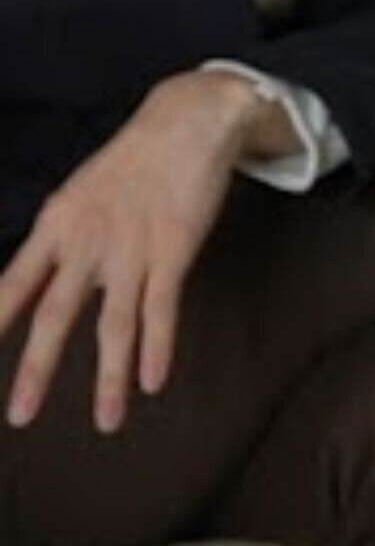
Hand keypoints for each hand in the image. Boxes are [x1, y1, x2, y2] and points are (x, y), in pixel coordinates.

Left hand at [0, 70, 264, 433]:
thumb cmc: (133, 161)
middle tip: (20, 416)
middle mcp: (87, 241)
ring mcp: (131, 249)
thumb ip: (63, 239)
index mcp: (57, 224)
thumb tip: (43, 280)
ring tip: (106, 422)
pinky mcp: (173, 251)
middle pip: (55, 315)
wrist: (186, 123)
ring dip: (109, 379)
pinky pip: (161, 309)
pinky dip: (157, 348)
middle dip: (36, 369)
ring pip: (115, 325)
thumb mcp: (80, 193)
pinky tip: (154, 381)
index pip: (13, 283)